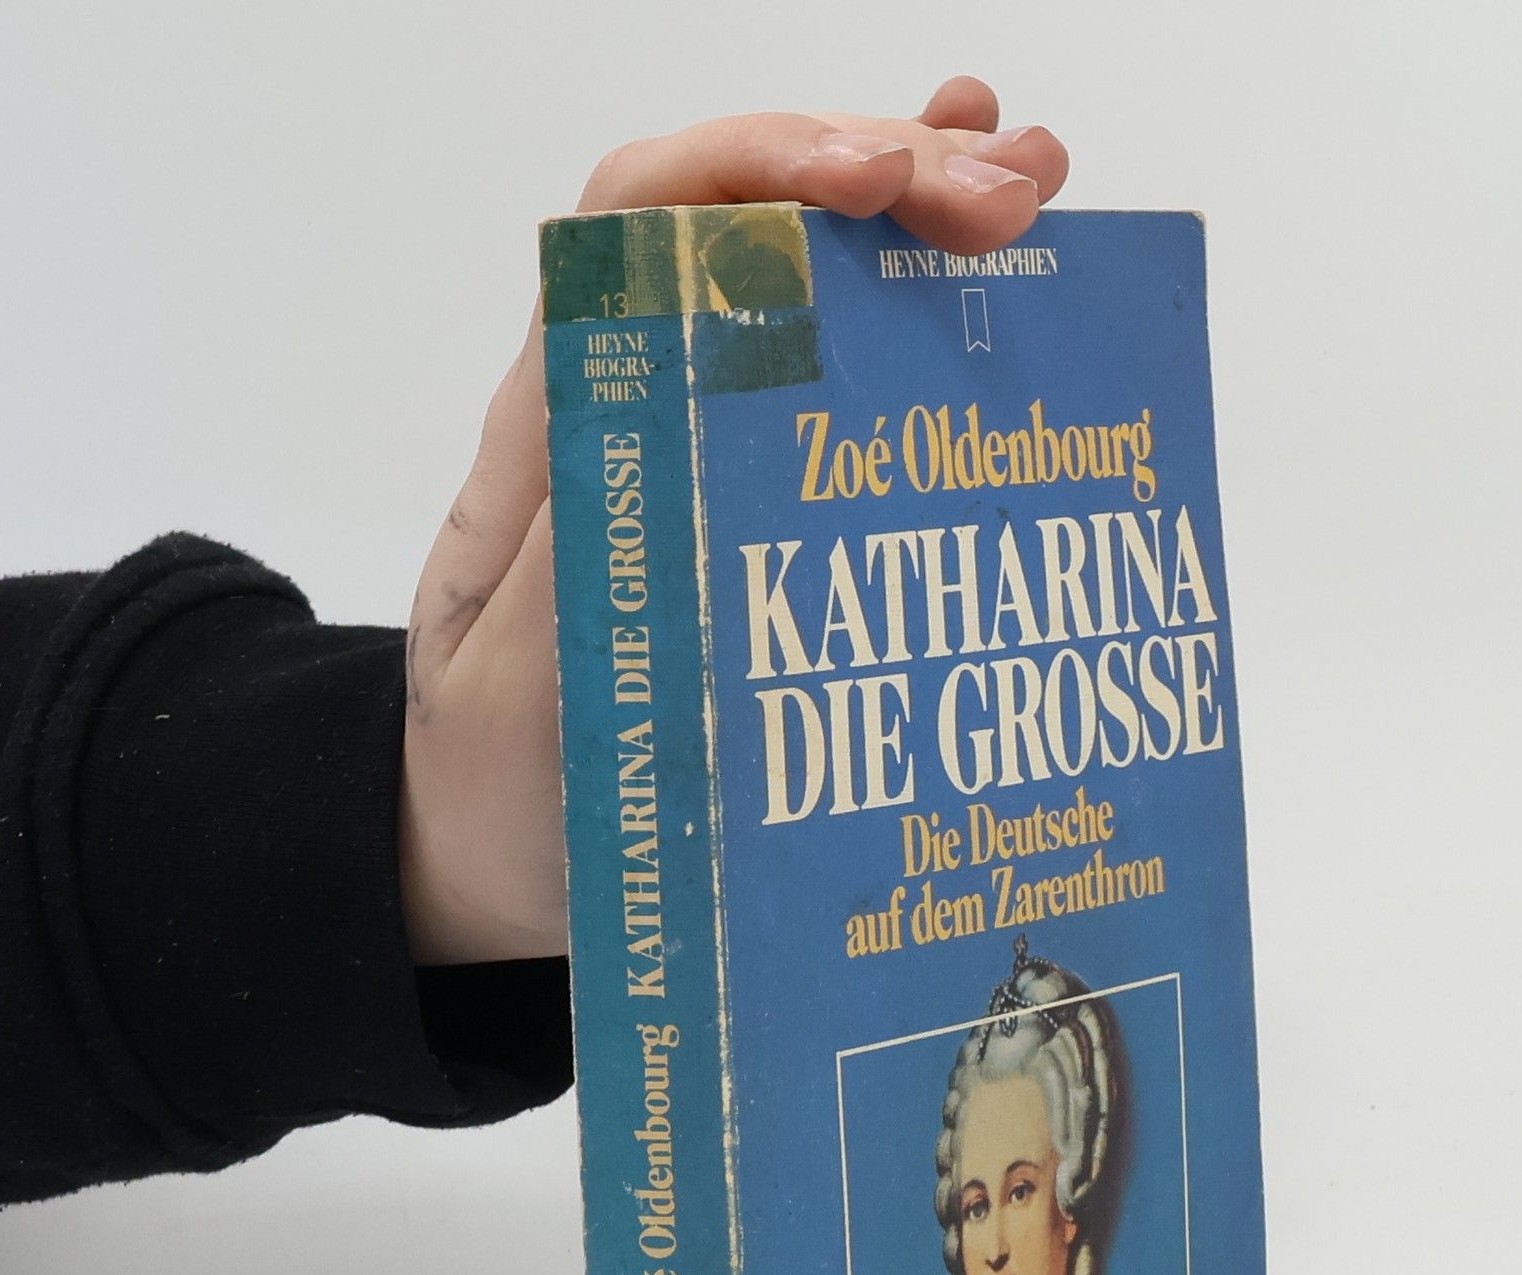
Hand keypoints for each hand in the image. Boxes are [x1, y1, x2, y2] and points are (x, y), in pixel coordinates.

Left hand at [397, 75, 1070, 963]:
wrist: (484, 855)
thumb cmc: (495, 784)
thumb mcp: (520, 692)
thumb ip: (577, 562)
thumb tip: (676, 413)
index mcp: (555, 433)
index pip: (639, 225)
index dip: (759, 172)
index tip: (880, 188)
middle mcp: (623, 405)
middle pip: (742, 222)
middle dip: (879, 174)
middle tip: (1014, 197)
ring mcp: (689, 444)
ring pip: (798, 281)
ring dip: (913, 218)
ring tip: (1036, 184)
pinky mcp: (739, 500)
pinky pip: (829, 377)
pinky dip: (912, 309)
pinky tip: (998, 276)